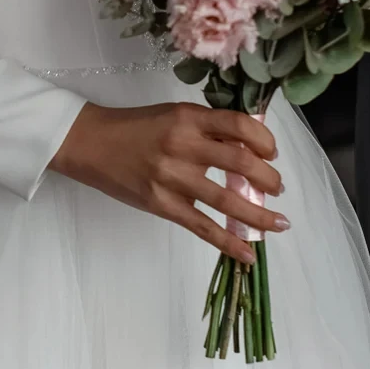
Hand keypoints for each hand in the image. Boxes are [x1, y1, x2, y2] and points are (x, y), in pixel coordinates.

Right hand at [49, 101, 284, 265]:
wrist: (91, 143)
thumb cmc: (135, 127)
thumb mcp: (173, 115)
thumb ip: (207, 129)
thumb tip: (248, 150)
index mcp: (188, 118)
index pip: (240, 125)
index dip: (265, 140)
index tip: (272, 152)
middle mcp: (183, 145)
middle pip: (241, 162)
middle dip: (269, 179)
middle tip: (277, 187)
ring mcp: (172, 178)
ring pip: (228, 200)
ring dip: (260, 215)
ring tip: (278, 223)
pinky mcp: (162, 205)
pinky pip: (203, 227)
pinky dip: (229, 242)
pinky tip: (248, 253)